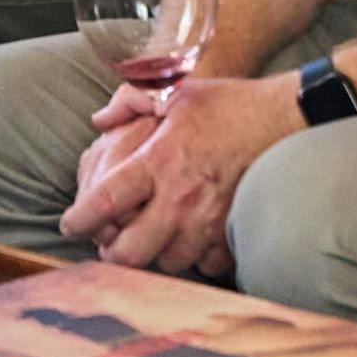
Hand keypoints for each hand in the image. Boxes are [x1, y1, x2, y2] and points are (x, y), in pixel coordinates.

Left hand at [62, 73, 293, 276]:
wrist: (285, 117)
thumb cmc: (227, 103)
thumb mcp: (174, 90)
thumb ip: (129, 101)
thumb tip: (99, 119)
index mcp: (158, 161)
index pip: (105, 201)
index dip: (79, 219)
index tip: (70, 224)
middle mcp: (180, 197)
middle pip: (130, 252)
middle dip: (112, 253)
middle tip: (109, 243)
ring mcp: (209, 221)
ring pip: (166, 263)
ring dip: (153, 256)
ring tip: (149, 240)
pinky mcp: (234, 233)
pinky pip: (205, 266)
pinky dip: (193, 260)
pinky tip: (188, 242)